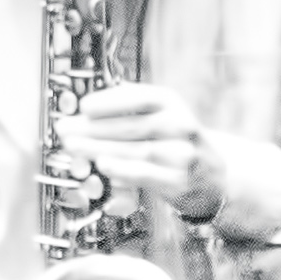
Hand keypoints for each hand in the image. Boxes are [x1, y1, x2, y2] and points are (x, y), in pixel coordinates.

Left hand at [60, 82, 280, 230]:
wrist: (214, 179)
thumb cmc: (175, 145)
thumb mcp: (160, 118)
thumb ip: (129, 112)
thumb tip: (84, 114)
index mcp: (173, 105)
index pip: (142, 98)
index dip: (112, 101)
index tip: (84, 107)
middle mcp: (181, 126)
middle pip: (133, 125)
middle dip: (94, 128)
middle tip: (66, 129)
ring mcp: (183, 154)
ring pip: (136, 150)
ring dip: (100, 148)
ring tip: (74, 146)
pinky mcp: (179, 181)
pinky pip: (146, 174)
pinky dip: (123, 169)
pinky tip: (103, 165)